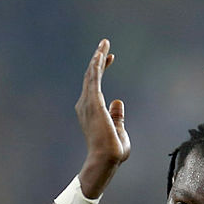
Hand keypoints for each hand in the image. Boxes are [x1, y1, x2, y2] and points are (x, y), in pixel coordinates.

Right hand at [75, 39, 130, 168]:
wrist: (106, 159)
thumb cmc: (112, 152)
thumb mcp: (118, 130)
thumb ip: (117, 116)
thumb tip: (118, 101)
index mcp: (91, 112)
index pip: (95, 86)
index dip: (101, 70)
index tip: (110, 58)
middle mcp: (85, 105)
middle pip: (91, 77)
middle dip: (98, 60)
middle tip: (104, 45)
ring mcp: (88, 103)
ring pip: (91, 74)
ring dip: (97, 58)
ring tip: (104, 43)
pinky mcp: (93, 102)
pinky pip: (94, 79)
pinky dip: (97, 65)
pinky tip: (101, 54)